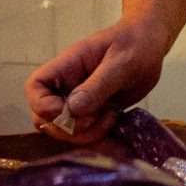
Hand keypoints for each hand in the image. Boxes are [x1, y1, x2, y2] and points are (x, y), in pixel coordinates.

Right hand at [26, 18, 168, 142]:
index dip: (43, 105)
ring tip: (113, 116)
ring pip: (66, 131)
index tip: (68, 110)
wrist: (150, 45)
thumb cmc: (135, 43)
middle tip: (100, 116)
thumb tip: (73, 108)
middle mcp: (68, 86)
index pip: (35, 87)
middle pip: (46, 118)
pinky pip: (87, 136)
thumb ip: (99, 84)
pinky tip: (119, 140)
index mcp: (68, 66)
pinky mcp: (94, 115)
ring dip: (88, 135)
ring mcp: (80, 102)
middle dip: (70, 127)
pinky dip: (101, 142)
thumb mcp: (121, 62)